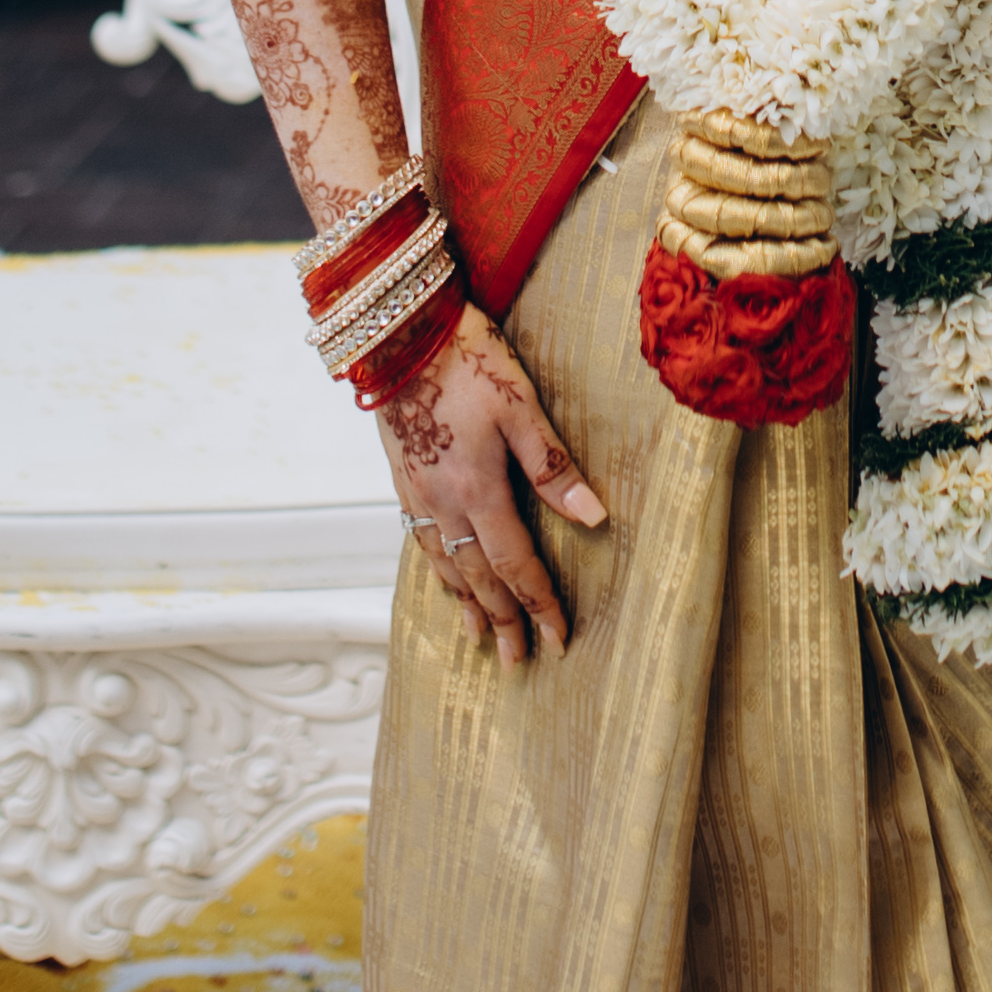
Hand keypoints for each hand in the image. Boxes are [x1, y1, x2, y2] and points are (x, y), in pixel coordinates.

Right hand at [377, 303, 606, 667]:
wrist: (398, 330)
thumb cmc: (467, 357)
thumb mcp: (521, 404)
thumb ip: (552, 465)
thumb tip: (594, 518)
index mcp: (478, 489)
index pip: (516, 564)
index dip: (539, 605)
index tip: (557, 640)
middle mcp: (443, 501)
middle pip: (479, 578)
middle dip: (503, 621)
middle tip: (518, 661)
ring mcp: (416, 492)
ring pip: (445, 565)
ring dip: (467, 605)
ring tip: (481, 637)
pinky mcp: (400, 476)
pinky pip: (420, 540)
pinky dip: (438, 570)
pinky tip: (445, 577)